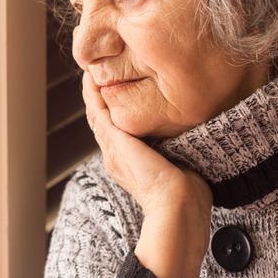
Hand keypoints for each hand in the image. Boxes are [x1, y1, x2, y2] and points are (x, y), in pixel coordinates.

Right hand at [82, 70, 212, 216]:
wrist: (178, 207)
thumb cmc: (186, 194)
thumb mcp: (177, 165)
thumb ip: (172, 150)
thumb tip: (184, 137)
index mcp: (126, 164)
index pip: (113, 131)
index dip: (110, 110)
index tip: (114, 90)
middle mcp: (114, 156)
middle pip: (98, 120)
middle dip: (97, 97)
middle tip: (97, 72)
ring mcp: (111, 148)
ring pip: (94, 113)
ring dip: (91, 91)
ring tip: (91, 70)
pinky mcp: (114, 140)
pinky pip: (97, 111)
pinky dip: (93, 93)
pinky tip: (91, 78)